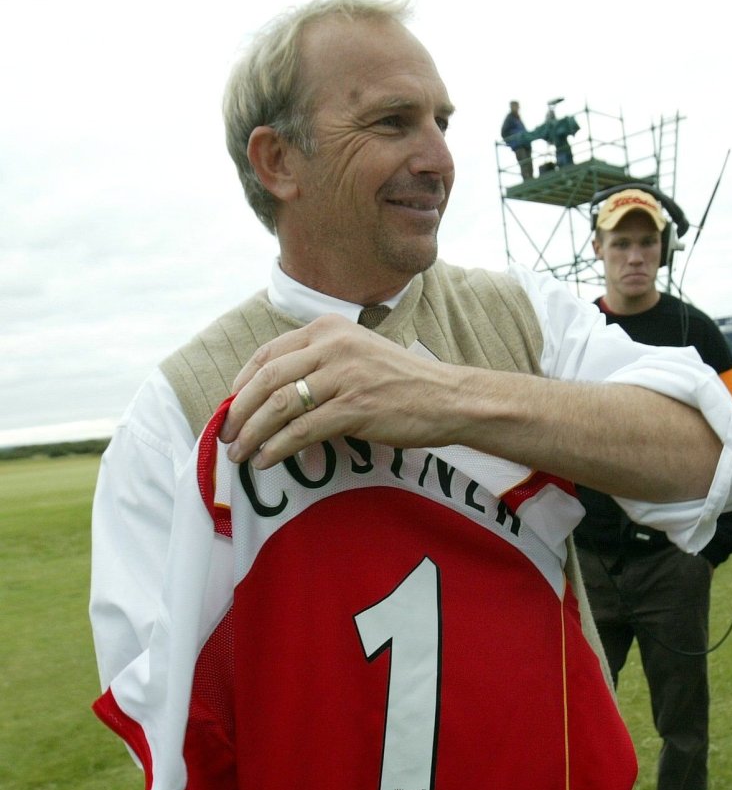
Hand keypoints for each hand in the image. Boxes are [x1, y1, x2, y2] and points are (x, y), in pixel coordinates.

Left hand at [219, 314, 462, 467]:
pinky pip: (303, 430)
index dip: (241, 384)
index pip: (268, 353)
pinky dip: (278, 448)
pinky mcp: (355, 407)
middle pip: (267, 380)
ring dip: (252, 434)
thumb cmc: (403, 381)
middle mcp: (333, 346)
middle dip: (239, 412)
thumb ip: (319, 363)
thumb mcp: (358, 354)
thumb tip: (275, 396)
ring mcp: (344, 376)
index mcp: (328, 328)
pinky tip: (266, 460)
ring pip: (280, 406)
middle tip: (226, 435)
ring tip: (239, 454)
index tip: (231, 407)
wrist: (448, 398)